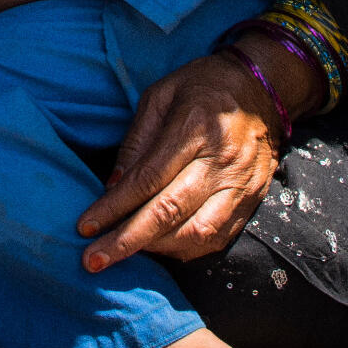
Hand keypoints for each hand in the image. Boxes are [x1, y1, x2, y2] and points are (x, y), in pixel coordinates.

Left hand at [75, 51, 286, 271]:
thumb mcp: (161, 95)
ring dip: (157, 249)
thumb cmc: (202, 86)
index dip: (114, 207)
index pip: (148, 178)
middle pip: (170, 211)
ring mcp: (240, 184)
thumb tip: (112, 186)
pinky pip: (218, 238)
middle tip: (94, 260)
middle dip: (127, 240)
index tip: (86, 226)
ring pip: (196, 232)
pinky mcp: (252, 200)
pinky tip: (161, 247)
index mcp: (194, 126)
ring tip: (126, 253)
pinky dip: (186, 249)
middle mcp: (220, 160)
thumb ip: (136, 140)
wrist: (262, 89)